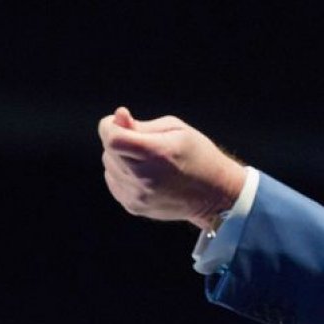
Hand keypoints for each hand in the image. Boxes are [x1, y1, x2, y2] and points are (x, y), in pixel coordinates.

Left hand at [99, 107, 246, 229]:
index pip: (113, 139)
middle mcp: (145, 178)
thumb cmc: (198, 154)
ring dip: (120, 157)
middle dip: (119, 140)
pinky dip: (122, 173)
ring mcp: (138, 196)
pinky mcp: (134, 206)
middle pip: (109, 151)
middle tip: (144, 141)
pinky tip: (143, 173)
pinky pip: (113, 181)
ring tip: (147, 159)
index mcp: (158, 154)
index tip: (121, 121)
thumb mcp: (177, 129)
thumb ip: (143, 124)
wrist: (214, 193)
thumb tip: (117, 116)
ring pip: (108, 166)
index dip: (110, 125)